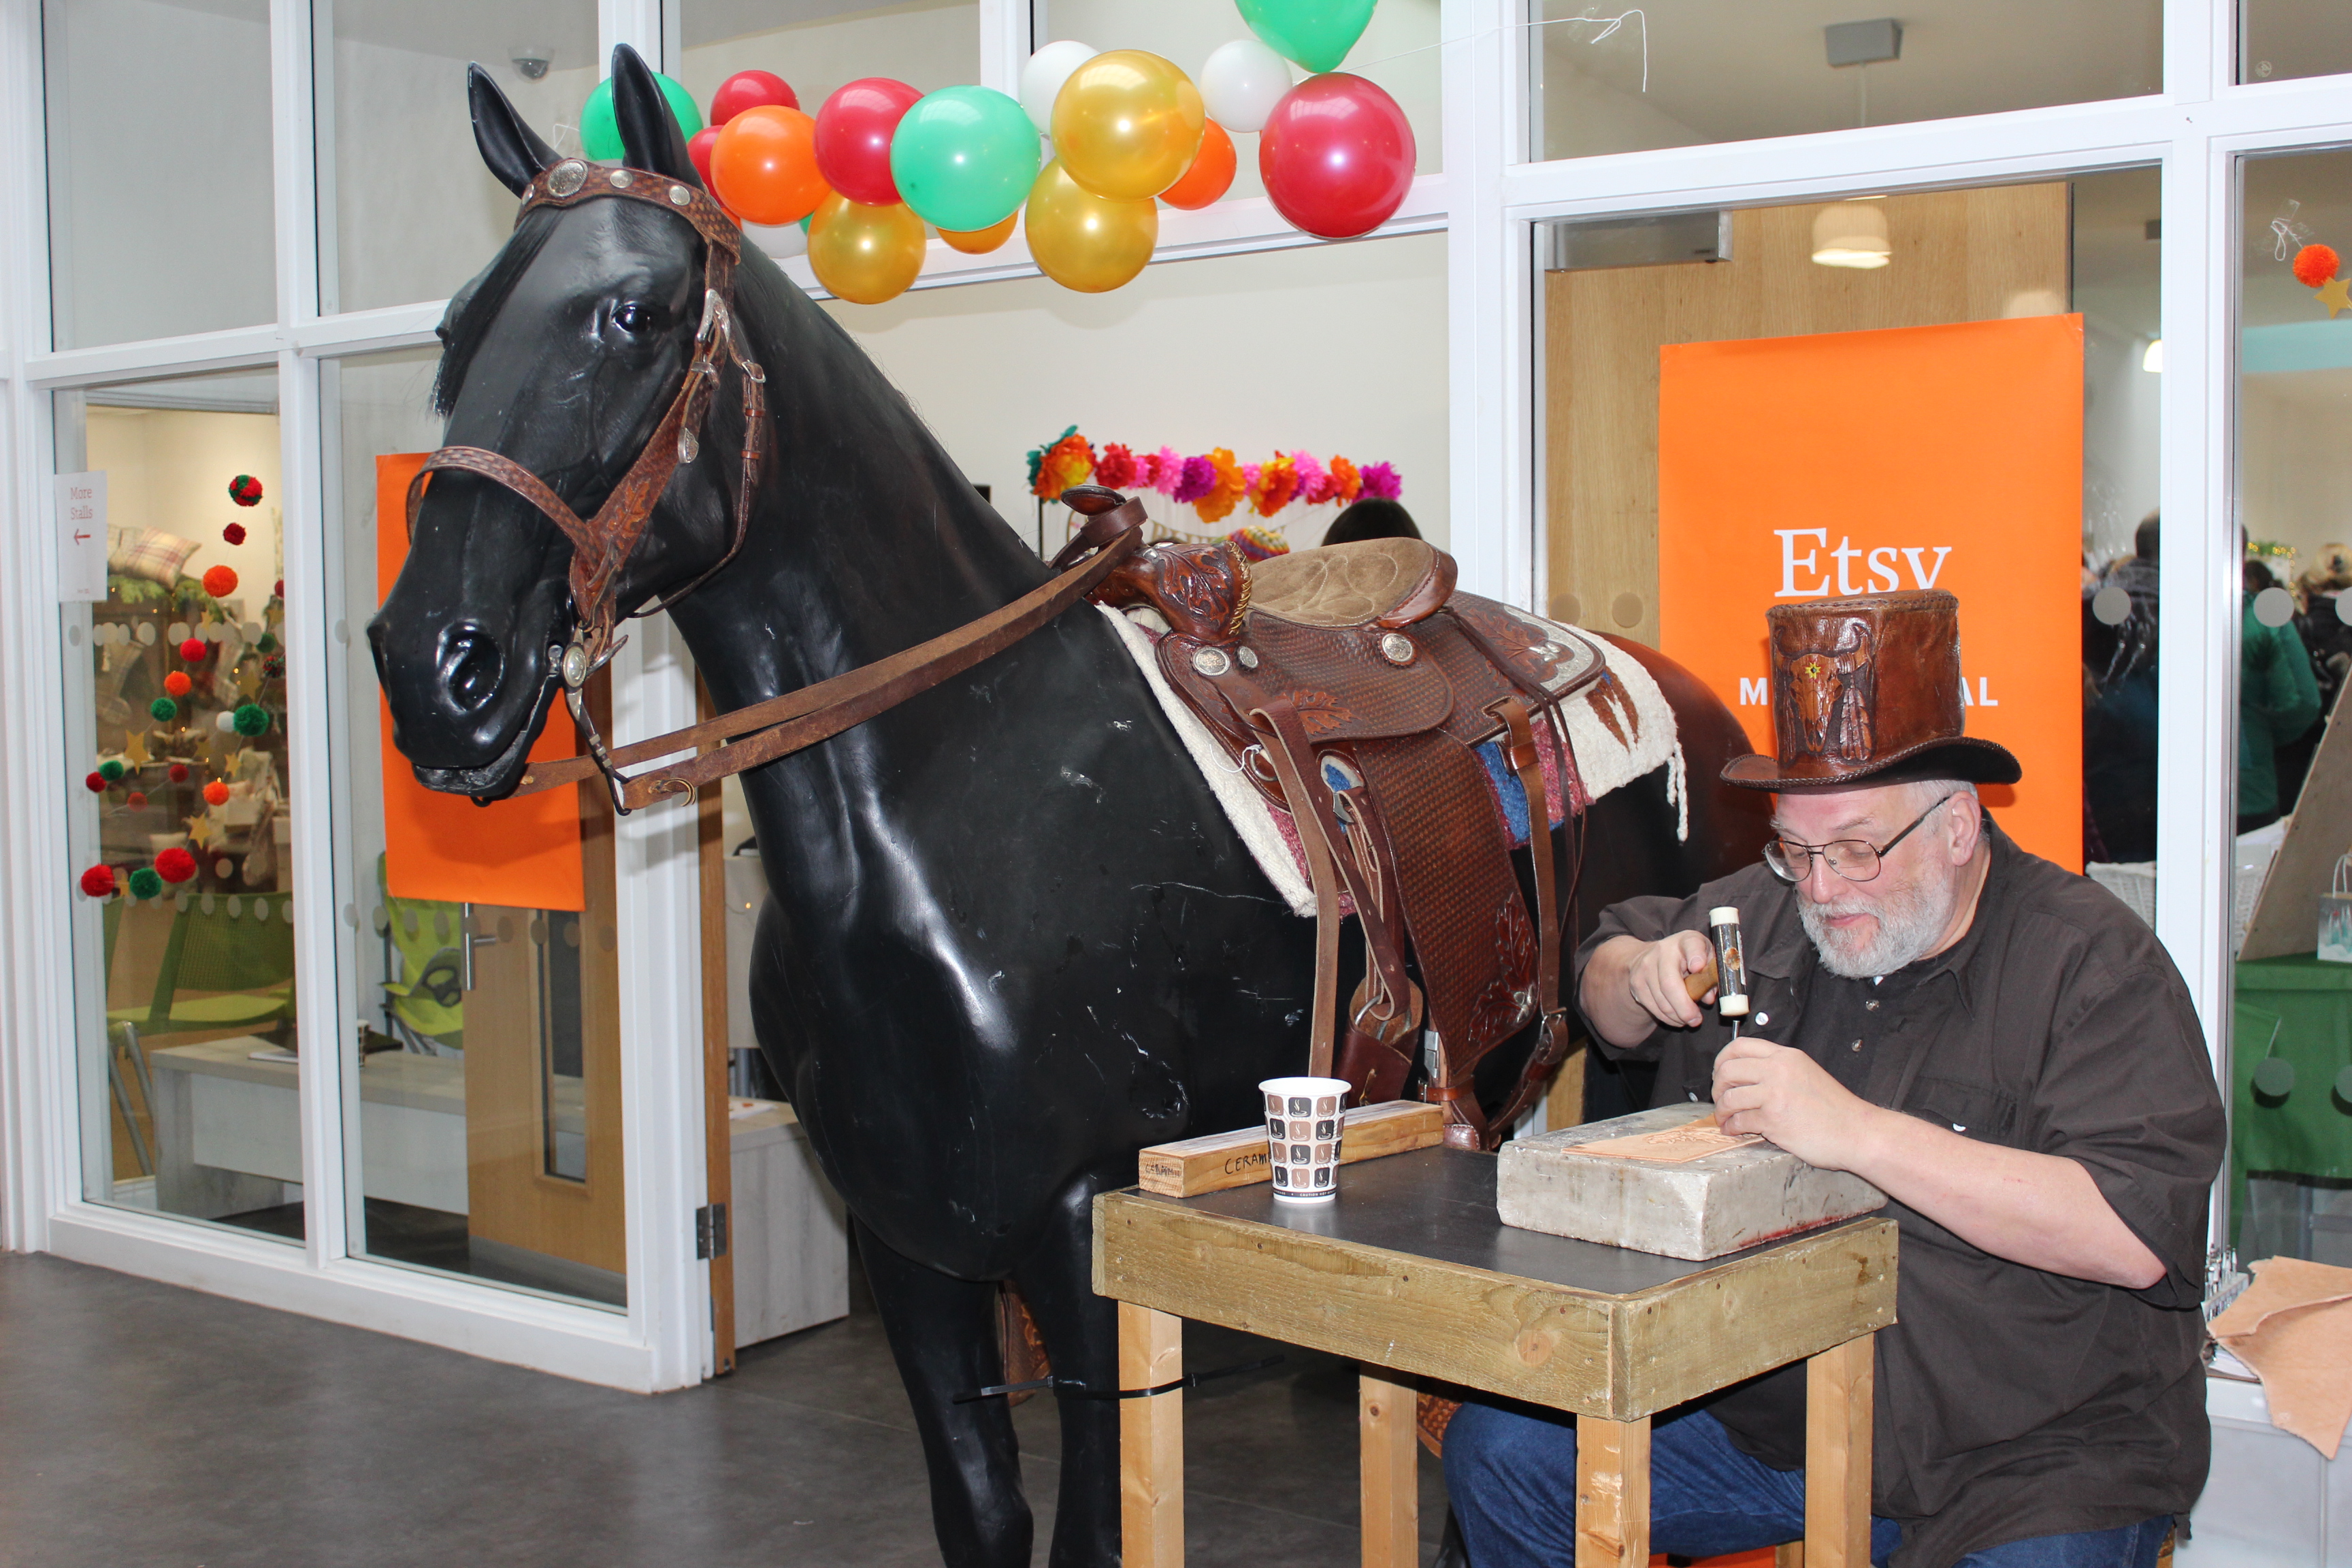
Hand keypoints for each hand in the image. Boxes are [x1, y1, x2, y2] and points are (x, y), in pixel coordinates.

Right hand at [1623, 930, 1714, 1030]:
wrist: (1652, 954)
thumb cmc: (1687, 957)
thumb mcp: (1705, 958)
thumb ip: (1711, 975)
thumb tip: (1707, 997)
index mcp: (1686, 941)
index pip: (1692, 945)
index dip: (1696, 956)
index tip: (1698, 967)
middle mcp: (1662, 951)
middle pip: (1670, 984)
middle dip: (1684, 1008)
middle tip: (1696, 1020)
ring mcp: (1645, 967)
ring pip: (1661, 1000)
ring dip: (1677, 1016)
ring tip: (1688, 1020)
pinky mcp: (1636, 983)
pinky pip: (1653, 1007)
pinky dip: (1667, 1017)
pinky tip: (1676, 1018)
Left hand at [1712, 1036, 1883, 1170]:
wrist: (1858, 1132)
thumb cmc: (1836, 1109)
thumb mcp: (1807, 1074)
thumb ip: (1779, 1070)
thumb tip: (1747, 1076)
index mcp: (1786, 1056)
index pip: (1740, 1046)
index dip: (1722, 1060)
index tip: (1719, 1073)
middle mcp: (1778, 1070)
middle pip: (1727, 1069)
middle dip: (1717, 1087)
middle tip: (1720, 1099)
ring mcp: (1774, 1094)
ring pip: (1729, 1097)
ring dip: (1721, 1111)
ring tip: (1724, 1119)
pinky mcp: (1773, 1119)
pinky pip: (1738, 1121)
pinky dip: (1731, 1128)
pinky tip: (1733, 1131)